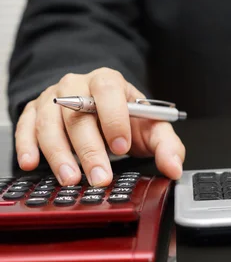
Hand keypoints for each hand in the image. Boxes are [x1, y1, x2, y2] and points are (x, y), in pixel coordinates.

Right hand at [15, 68, 184, 186]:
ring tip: (71, 179)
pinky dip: (26, 145)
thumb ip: (167, 146)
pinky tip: (31, 163)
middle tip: (99, 177)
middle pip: (78, 114)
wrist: (102, 109)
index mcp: (109, 82)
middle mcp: (78, 85)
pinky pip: (25, 126)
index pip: (109, 92)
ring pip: (50, 123)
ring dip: (59, 154)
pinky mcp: (34, 112)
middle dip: (89, 149)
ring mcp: (53, 97)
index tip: (121, 147)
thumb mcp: (151, 129)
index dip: (114, 119)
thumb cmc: (127, 119)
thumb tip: (174, 168)